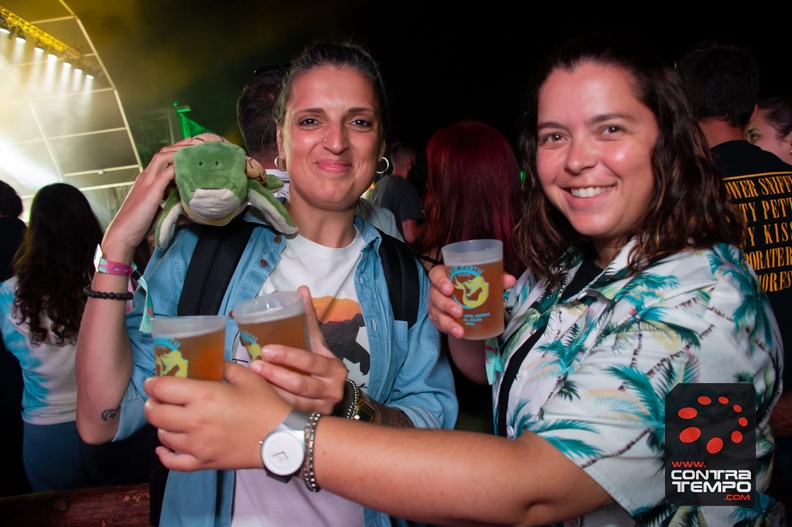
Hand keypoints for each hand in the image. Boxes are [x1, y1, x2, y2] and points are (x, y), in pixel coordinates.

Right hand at [100, 137, 195, 260]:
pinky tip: (189, 166)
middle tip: (198, 142)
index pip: (162, 157)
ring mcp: (147, 182)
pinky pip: (165, 173)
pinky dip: (177, 167)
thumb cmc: (138, 224)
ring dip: (180, 151)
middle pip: (163, 152)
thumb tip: (185, 200)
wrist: (122, 234)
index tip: (192, 148)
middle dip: (181, 145)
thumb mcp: (155, 207)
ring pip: (163, 157)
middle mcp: (145, 176)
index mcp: (146, 179)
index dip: (176, 150)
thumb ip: (167, 200)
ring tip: (196, 149)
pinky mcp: (150, 192)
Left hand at [144, 361, 289, 471]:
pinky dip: (164, 454)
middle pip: (156, 414)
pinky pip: (173, 462)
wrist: (281, 437)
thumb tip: (211, 365)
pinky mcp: (203, 462)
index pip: (163, 389)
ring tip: (170, 418)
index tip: (154, 382)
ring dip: (161, 425)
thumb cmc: (265, 404)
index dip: (153, 384)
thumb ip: (224, 368)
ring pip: (162, 435)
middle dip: (153, 404)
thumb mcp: (247, 376)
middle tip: (158, 399)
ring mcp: (196, 445)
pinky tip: (164, 446)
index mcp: (204, 396)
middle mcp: (194, 421)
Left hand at [250, 285, 347, 414]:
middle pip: (300, 384)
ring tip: (250, 382)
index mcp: (333, 368)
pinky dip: (272, 409)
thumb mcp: (318, 344)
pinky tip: (257, 401)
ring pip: (293, 402)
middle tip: (254, 366)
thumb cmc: (321, 366)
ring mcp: (322, 409)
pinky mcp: (311, 422)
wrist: (337, 397)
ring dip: (270, 393)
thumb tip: (301, 290)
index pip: (311, 360)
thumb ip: (307, 320)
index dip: (288, 355)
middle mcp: (331, 390)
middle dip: (275, 375)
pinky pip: (289, 416)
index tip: (266, 349)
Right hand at [428, 264, 517, 338]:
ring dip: (447, 321)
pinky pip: (439, 324)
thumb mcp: (484, 282)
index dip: (440, 280)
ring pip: (436, 312)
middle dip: (446, 304)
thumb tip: (511, 280)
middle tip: (459, 311)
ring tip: (459, 330)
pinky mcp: (437, 318)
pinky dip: (448, 329)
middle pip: (435, 295)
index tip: (449, 289)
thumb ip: (496, 280)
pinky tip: (458, 333)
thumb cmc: (474, 288)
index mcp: (446, 275)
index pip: (436, 274)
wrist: (469, 306)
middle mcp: (437, 289)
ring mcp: (435, 305)